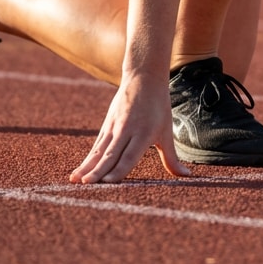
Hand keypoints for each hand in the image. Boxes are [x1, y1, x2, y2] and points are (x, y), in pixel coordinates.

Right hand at [69, 71, 191, 183]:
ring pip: (99, 150)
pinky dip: (87, 159)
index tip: (108, 182)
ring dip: (87, 167)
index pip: (129, 155)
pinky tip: (78, 172)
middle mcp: (127, 130)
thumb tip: (186, 175)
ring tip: (76, 181)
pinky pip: (96, 146)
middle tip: (87, 185)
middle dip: (98, 171)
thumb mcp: (167, 132)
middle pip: (111, 154)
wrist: (143, 77)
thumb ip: (172, 157)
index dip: (119, 169)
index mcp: (144, 133)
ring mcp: (114, 127)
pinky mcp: (106, 125)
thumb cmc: (158, 107)